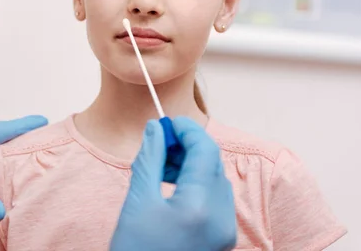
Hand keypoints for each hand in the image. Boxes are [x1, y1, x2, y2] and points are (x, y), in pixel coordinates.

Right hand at [110, 118, 235, 250]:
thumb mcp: (137, 201)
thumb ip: (149, 159)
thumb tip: (156, 129)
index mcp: (201, 207)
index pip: (205, 150)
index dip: (187, 130)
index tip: (167, 122)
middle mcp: (221, 219)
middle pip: (212, 164)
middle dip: (187, 147)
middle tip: (159, 142)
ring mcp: (224, 232)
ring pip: (214, 180)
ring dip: (190, 164)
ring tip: (159, 165)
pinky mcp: (219, 240)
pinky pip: (214, 199)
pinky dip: (195, 184)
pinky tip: (170, 185)